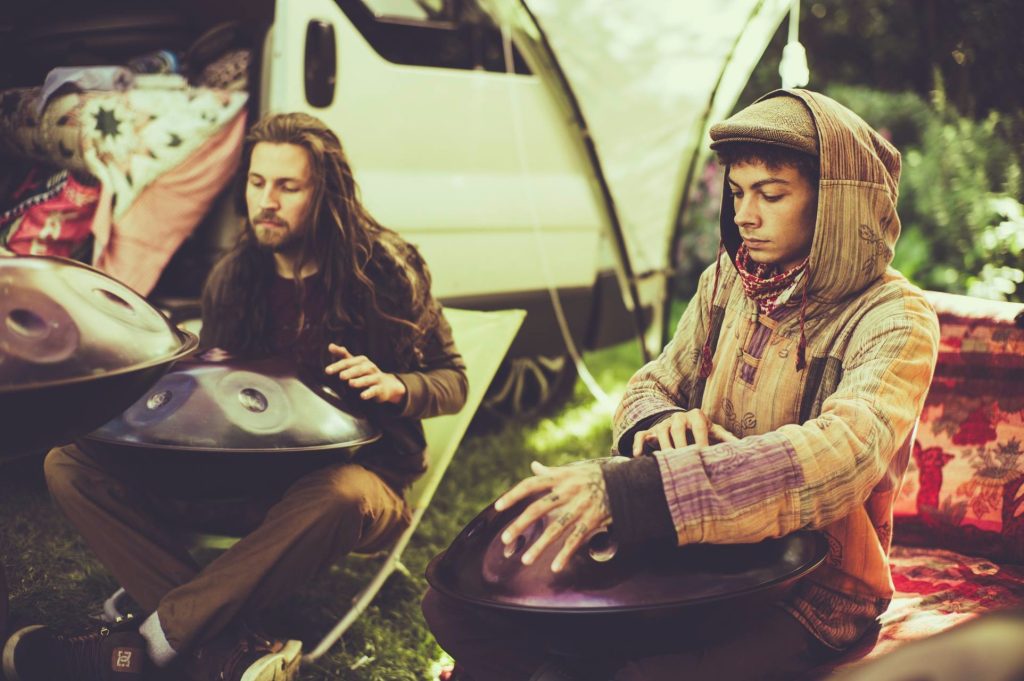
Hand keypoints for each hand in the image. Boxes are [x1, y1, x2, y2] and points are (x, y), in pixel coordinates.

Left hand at [325, 343, 406, 403]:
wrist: (386, 385)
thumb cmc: (366, 373)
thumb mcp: (355, 363)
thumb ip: (343, 355)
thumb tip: (330, 345)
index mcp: (362, 361)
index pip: (348, 362)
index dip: (338, 366)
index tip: (327, 370)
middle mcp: (370, 367)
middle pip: (359, 369)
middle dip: (350, 372)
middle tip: (340, 376)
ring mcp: (376, 378)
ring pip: (368, 379)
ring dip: (360, 381)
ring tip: (351, 383)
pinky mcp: (380, 389)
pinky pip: (375, 390)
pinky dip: (369, 393)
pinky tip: (362, 396)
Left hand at [493, 461, 610, 572]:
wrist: (626, 482)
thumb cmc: (595, 476)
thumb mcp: (573, 470)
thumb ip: (551, 472)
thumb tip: (533, 466)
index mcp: (560, 478)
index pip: (531, 484)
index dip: (514, 495)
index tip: (499, 506)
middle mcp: (568, 492)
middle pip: (538, 508)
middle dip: (521, 524)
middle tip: (506, 538)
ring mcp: (580, 507)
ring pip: (555, 529)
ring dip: (539, 546)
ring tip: (525, 560)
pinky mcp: (593, 521)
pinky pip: (576, 540)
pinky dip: (565, 554)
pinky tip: (555, 567)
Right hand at [631, 409, 737, 455]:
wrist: (682, 424)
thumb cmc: (702, 432)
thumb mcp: (715, 432)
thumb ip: (728, 439)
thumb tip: (746, 448)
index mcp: (696, 416)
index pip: (698, 426)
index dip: (701, 440)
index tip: (705, 456)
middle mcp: (678, 417)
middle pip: (677, 429)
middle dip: (681, 445)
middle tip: (686, 461)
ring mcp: (663, 424)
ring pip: (661, 433)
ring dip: (664, 448)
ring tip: (669, 463)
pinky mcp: (650, 432)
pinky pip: (641, 436)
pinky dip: (638, 444)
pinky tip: (638, 456)